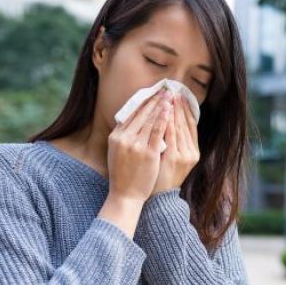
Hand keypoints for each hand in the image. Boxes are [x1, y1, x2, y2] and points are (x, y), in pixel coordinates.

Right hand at [106, 89, 173, 203]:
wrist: (125, 195)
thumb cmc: (123, 174)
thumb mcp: (116, 151)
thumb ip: (123, 136)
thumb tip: (132, 120)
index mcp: (115, 136)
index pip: (131, 114)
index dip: (143, 102)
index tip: (153, 93)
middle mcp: (124, 138)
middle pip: (141, 114)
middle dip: (154, 100)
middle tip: (164, 89)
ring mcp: (135, 145)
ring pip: (150, 120)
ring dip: (161, 106)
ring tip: (169, 96)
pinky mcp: (147, 152)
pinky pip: (157, 132)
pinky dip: (164, 119)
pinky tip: (169, 110)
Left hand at [152, 93, 200, 194]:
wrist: (157, 198)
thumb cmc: (161, 177)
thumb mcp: (171, 159)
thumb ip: (173, 142)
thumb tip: (168, 121)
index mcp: (193, 152)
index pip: (191, 125)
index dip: (186, 109)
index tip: (181, 95)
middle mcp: (191, 153)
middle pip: (186, 123)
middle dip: (179, 106)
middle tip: (174, 91)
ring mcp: (183, 156)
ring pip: (179, 127)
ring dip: (174, 110)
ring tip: (169, 97)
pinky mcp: (173, 158)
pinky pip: (170, 136)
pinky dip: (167, 122)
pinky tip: (163, 111)